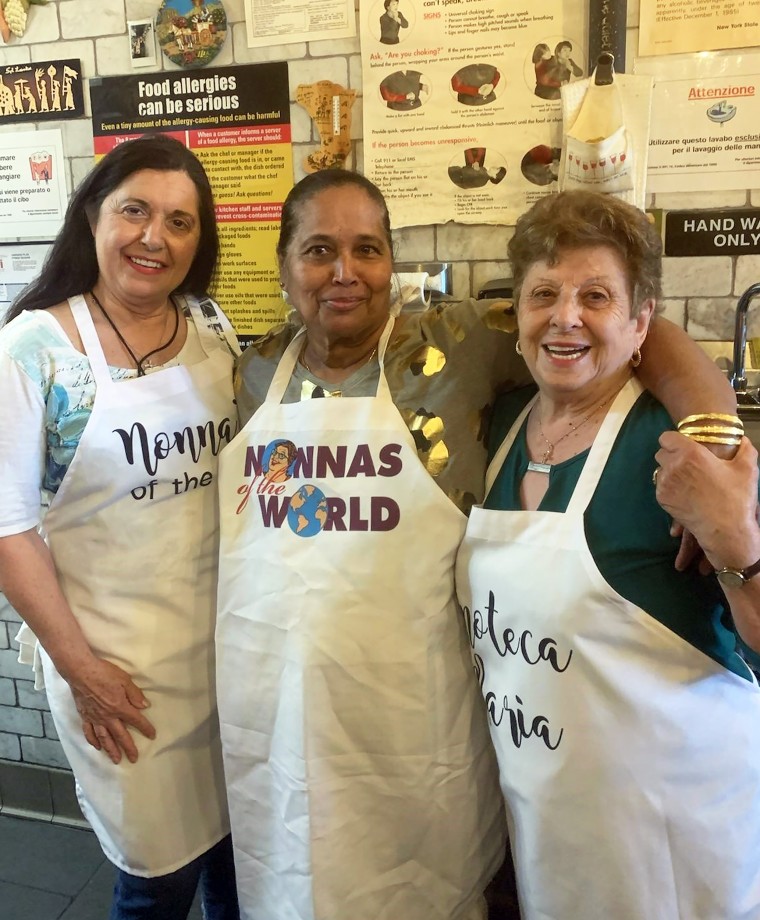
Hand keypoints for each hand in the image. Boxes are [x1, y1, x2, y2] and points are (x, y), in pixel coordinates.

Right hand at [68, 657, 155, 764]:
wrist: (80, 671)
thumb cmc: (104, 673)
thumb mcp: (124, 679)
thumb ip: (135, 694)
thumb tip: (144, 706)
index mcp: (120, 707)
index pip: (136, 720)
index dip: (145, 728)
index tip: (152, 735)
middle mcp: (108, 716)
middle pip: (121, 735)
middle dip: (128, 747)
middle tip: (134, 759)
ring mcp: (95, 718)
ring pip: (104, 738)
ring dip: (111, 750)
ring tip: (116, 760)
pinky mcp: (84, 716)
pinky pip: (89, 732)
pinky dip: (93, 741)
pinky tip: (97, 747)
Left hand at [655, 432, 759, 570]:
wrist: (724, 530)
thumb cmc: (736, 497)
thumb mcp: (746, 469)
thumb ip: (745, 449)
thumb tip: (742, 439)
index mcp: (691, 453)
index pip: (666, 437)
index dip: (675, 440)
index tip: (685, 446)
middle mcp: (673, 466)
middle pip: (661, 453)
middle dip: (672, 455)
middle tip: (688, 463)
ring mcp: (665, 483)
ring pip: (660, 470)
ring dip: (670, 471)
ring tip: (688, 479)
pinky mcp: (662, 498)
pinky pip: (660, 486)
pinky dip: (669, 486)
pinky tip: (685, 492)